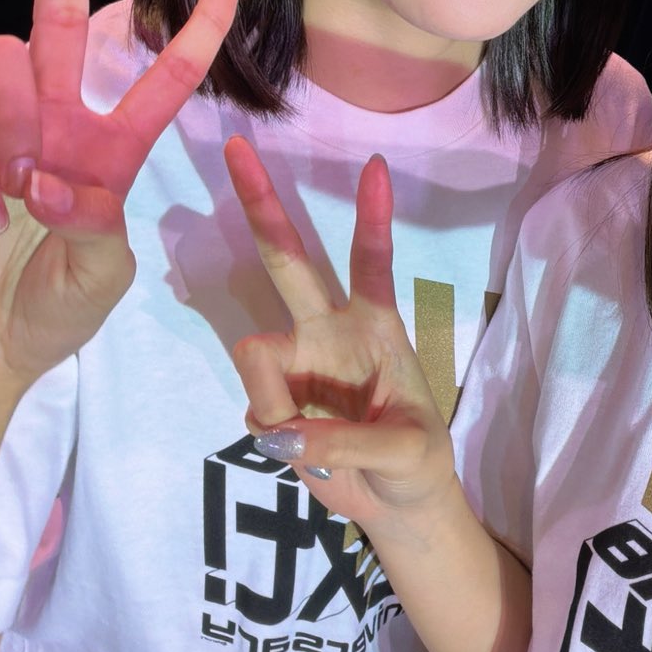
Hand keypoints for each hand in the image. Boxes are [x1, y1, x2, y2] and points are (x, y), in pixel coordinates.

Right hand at [0, 0, 239, 391]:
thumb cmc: (48, 311)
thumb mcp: (102, 274)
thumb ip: (98, 224)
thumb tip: (54, 181)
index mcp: (108, 145)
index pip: (161, 74)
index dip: (196, 28)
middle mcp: (49, 120)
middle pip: (56, 11)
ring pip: (0, 60)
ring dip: (18, 121)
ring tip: (27, 191)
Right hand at [224, 136, 453, 533]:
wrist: (397, 503)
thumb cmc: (416, 461)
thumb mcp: (408, 450)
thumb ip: (350, 439)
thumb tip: (281, 432)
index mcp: (376, 326)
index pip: (372, 262)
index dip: (372, 217)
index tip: (375, 165)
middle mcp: (329, 331)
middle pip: (287, 259)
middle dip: (261, 204)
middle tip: (236, 148)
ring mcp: (296, 363)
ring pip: (257, 355)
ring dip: (276, 401)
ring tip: (312, 441)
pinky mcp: (270, 400)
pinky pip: (254, 409)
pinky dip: (275, 438)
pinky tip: (300, 449)